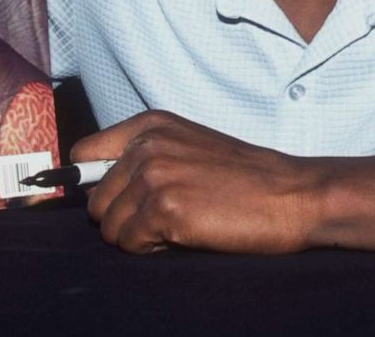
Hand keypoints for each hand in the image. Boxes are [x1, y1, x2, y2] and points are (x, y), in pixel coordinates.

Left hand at [73, 110, 322, 254]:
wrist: (291, 195)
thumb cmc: (244, 178)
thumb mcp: (188, 146)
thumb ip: (144, 155)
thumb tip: (92, 185)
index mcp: (149, 125)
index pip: (82, 153)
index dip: (91, 184)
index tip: (110, 200)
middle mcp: (146, 145)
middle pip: (94, 200)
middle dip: (122, 218)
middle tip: (164, 218)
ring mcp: (154, 177)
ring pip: (108, 227)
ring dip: (137, 236)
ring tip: (177, 226)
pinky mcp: (165, 210)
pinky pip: (129, 244)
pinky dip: (151, 250)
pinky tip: (183, 236)